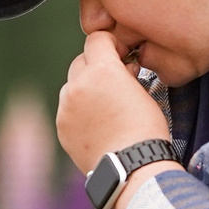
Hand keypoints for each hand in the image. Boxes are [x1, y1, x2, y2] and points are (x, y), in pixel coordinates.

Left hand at [56, 32, 170, 176]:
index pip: (97, 39)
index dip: (111, 45)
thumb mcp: (143, 92)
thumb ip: (126, 73)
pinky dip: (79, 111)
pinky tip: (97, 124)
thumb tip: (122, 67)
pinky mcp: (62, 127)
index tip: (121, 56)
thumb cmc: (146, 130)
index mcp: (101, 71)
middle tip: (114, 81)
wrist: (132, 169)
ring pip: (72, 85)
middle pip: (81, 61)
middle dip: (96, 66)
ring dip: (85, 88)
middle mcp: (78, 85)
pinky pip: (68, 109)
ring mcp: (66, 107)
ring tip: (106, 107)